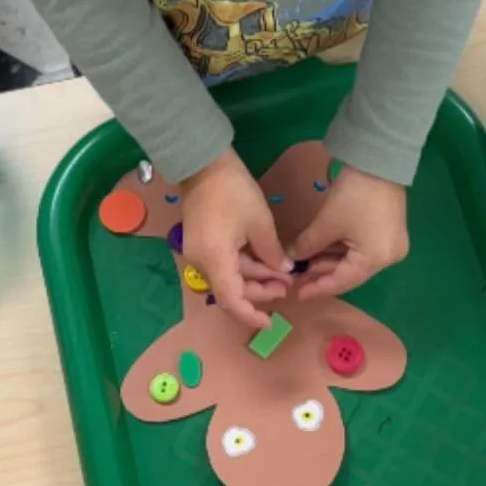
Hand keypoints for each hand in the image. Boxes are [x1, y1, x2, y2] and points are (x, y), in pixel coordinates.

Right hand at [181, 148, 292, 331]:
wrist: (204, 164)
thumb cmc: (234, 191)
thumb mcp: (260, 224)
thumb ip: (272, 254)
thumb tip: (283, 272)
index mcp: (215, 260)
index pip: (231, 301)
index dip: (251, 315)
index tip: (270, 321)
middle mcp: (201, 263)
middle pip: (231, 289)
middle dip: (260, 290)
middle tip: (287, 284)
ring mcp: (198, 253)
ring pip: (229, 276)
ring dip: (255, 276)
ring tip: (282, 272)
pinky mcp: (200, 243)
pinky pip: (223, 263)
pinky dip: (244, 265)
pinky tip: (264, 260)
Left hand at [290, 164, 407, 300]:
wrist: (379, 162)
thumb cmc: (353, 195)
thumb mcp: (326, 223)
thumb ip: (307, 245)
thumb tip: (291, 258)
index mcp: (375, 259)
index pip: (342, 281)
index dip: (318, 288)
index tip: (297, 293)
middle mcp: (389, 258)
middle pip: (351, 273)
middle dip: (324, 274)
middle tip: (299, 276)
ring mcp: (392, 246)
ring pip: (356, 262)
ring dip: (332, 262)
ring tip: (307, 263)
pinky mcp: (391, 233)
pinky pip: (364, 250)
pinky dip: (344, 251)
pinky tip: (324, 251)